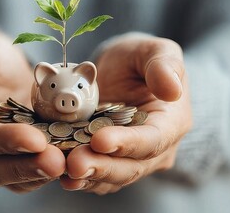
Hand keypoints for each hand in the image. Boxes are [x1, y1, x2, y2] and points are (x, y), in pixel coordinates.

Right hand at [0, 28, 65, 192]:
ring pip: (10, 179)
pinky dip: (48, 172)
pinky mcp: (9, 164)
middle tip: (58, 162)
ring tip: (69, 164)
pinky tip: (71, 162)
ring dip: (40, 174)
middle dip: (25, 167)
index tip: (35, 139)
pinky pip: (27, 177)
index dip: (2, 141)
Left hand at [60, 34, 191, 193]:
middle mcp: (156, 151)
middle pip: (130, 167)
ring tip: (62, 170)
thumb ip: (164, 66)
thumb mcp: (153, 50)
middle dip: (101, 167)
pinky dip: (76, 178)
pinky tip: (57, 173)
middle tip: (74, 163)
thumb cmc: (137, 58)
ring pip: (110, 178)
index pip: (152, 140)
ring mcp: (132, 162)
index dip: (126, 143)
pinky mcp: (108, 165)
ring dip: (86, 177)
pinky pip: (93, 178)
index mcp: (172, 124)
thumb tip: (172, 90)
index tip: (99, 140)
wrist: (117, 73)